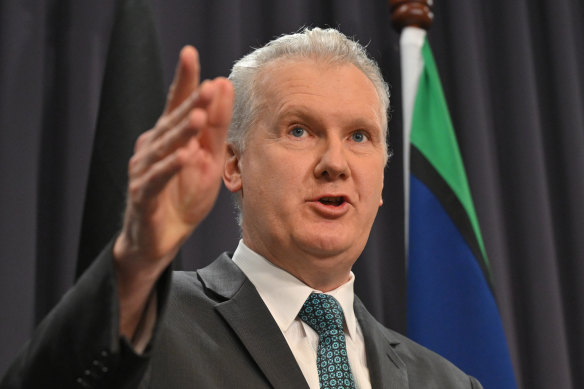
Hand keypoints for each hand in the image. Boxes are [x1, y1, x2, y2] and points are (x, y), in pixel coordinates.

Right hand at [113, 46, 233, 336]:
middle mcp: (152, 148)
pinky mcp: (143, 195)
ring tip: (198, 116)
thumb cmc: (183, 197)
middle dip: (190, 103)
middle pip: (173, 122)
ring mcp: (144, 171)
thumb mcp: (207, 160)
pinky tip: (184, 156)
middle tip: (209, 86)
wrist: (160, 239)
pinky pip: (157, 179)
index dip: (184, 80)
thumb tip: (222, 88)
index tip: (190, 53)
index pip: (176, 103)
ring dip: (181, 132)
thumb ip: (214, 128)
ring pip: (164, 147)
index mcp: (168, 137)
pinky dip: (170, 168)